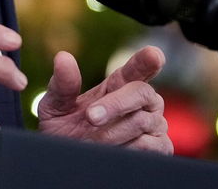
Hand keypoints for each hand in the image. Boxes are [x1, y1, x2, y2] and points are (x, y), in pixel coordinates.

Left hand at [37, 46, 172, 155]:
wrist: (69, 162)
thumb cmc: (65, 130)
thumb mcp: (56, 106)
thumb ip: (62, 84)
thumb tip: (62, 57)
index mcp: (119, 84)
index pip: (138, 67)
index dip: (147, 60)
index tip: (154, 55)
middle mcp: (142, 101)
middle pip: (141, 92)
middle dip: (115, 104)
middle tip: (90, 117)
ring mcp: (154, 123)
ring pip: (142, 121)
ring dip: (113, 132)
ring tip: (92, 140)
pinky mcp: (160, 147)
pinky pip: (150, 145)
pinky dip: (128, 149)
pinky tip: (115, 151)